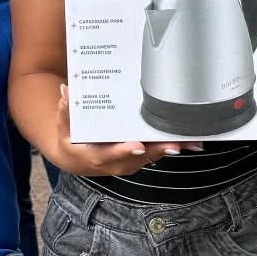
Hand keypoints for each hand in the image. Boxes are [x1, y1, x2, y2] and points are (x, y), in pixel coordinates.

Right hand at [52, 84, 201, 176]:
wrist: (78, 161)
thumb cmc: (72, 143)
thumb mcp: (64, 129)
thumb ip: (66, 112)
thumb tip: (67, 92)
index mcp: (98, 157)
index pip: (111, 154)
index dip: (125, 151)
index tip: (137, 146)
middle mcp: (117, 163)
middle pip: (140, 158)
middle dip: (158, 150)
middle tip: (175, 145)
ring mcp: (130, 162)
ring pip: (153, 156)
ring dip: (172, 149)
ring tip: (192, 141)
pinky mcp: (140, 158)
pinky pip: (158, 153)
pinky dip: (174, 147)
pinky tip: (191, 140)